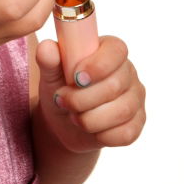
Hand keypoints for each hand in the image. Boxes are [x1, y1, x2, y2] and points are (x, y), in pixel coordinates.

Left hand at [35, 35, 145, 152]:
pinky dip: (102, 135)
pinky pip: (126, 133)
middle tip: (61, 100)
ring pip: (122, 111)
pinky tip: (90, 130)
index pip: (116, 50)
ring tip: (73, 116)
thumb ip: (49, 60)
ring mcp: (135, 98)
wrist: (63, 122)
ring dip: (90, 119)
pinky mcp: (137, 123)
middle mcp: (128, 72)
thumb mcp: (50, 75)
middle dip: (82, 99)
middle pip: (115, 86)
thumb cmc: (60, 89)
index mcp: (110, 51)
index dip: (97, 65)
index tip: (75, 78)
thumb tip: (46, 48)